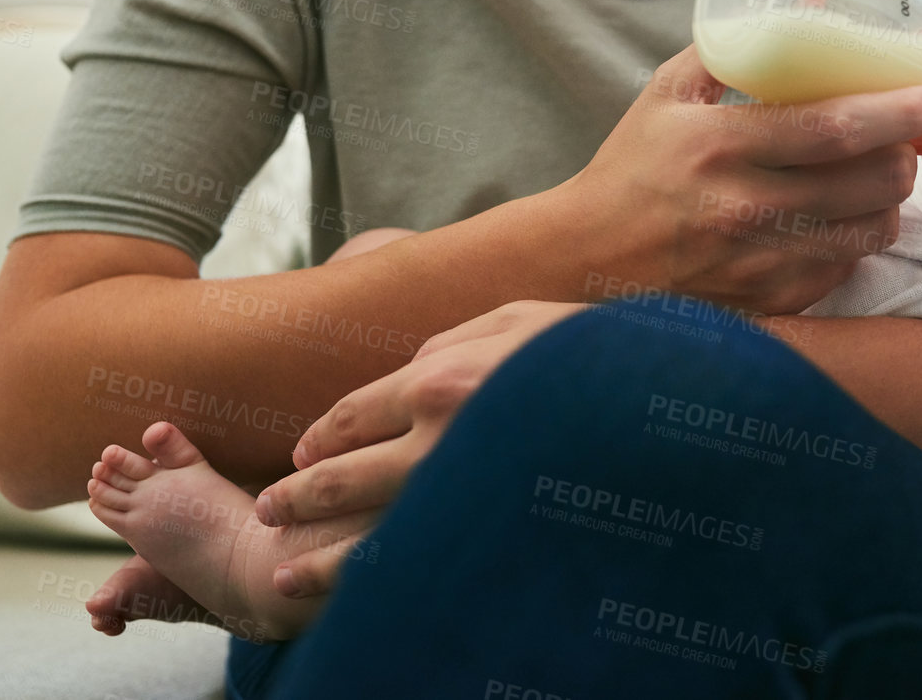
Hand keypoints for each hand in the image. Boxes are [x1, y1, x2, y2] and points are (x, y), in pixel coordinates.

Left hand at [252, 300, 586, 596]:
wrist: (653, 394)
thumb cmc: (586, 349)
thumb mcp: (516, 319)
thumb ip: (452, 340)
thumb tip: (408, 368)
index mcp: (439, 380)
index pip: (353, 415)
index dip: (321, 437)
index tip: (301, 453)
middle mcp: (438, 439)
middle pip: (344, 476)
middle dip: (298, 496)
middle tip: (269, 510)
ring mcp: (462, 493)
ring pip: (368, 535)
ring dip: (319, 558)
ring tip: (282, 576)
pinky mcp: (491, 531)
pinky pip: (421, 564)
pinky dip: (378, 586)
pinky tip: (354, 602)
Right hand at [555, 45, 921, 314]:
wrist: (586, 258)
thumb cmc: (634, 165)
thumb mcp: (670, 93)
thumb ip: (737, 47)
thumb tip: (811, 2)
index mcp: (721, 147)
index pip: (834, 128)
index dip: (898, 111)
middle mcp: (744, 209)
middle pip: (869, 183)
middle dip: (904, 156)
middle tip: (905, 139)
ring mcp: (759, 264)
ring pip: (869, 231)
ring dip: (888, 201)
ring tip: (876, 179)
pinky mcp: (768, 303)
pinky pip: (843, 268)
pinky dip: (853, 240)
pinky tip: (837, 221)